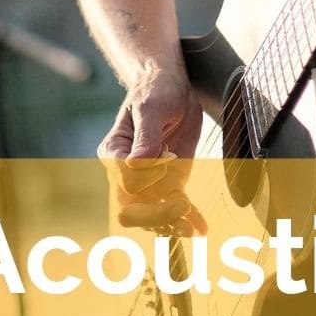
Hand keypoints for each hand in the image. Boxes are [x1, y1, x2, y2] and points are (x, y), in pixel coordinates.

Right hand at [97, 68, 205, 234]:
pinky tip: (201, 227)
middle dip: (155, 215)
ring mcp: (148, 181)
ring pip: (154, 214)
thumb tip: (137, 165)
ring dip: (172, 222)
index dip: (145, 178)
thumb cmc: (156, 91)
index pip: (124, 181)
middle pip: (132, 209)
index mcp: (114, 153)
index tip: (165, 160)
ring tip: (192, 227)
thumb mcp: (151, 107)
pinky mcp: (169, 181)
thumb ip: (145, 136)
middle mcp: (126, 173)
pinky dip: (188, 218)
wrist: (172, 87)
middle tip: (182, 207)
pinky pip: (176, 205)